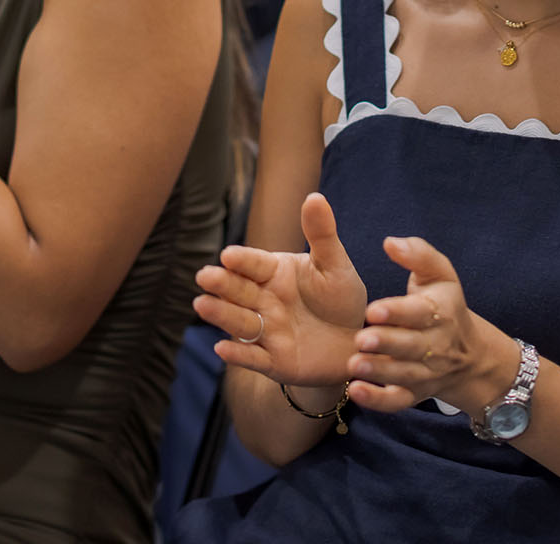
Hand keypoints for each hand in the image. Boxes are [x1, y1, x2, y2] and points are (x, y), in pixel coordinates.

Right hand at [194, 193, 366, 386]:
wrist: (356, 341)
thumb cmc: (342, 298)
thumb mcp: (335, 265)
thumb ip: (322, 234)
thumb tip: (314, 196)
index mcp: (275, 273)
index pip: (254, 264)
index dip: (241, 260)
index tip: (228, 255)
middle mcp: (264, 300)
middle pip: (239, 291)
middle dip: (222, 284)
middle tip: (205, 276)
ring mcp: (266, 331)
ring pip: (240, 321)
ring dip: (221, 314)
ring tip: (203, 305)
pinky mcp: (272, 361)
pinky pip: (253, 357)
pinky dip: (238, 354)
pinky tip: (222, 348)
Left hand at [346, 235, 519, 415]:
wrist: (470, 355)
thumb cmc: (443, 304)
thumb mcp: (440, 274)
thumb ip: (418, 254)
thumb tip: (390, 242)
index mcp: (440, 312)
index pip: (420, 312)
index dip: (397, 312)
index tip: (372, 309)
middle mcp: (436, 345)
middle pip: (412, 347)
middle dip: (387, 343)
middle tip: (360, 339)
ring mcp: (426, 372)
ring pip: (404, 375)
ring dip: (379, 371)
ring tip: (354, 365)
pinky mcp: (415, 393)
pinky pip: (398, 401)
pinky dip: (378, 400)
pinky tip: (356, 391)